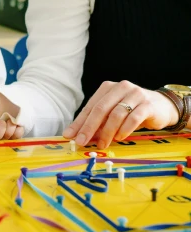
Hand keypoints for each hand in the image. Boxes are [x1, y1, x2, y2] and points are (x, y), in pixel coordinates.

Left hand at [63, 80, 178, 148]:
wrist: (162, 106)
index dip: (79, 122)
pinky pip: (133, 118)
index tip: (69, 136)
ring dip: (107, 131)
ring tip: (103, 144)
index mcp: (108, 88)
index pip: (90, 106)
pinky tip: (120, 138)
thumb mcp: (113, 114)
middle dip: (89, 127)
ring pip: (116, 114)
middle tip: (82, 142)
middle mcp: (120, 87)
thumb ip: (98, 123)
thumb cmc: (132, 110)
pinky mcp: (147, 104)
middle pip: (101, 109)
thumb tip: (78, 136)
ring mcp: (135, 94)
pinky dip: (124, 130)